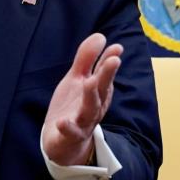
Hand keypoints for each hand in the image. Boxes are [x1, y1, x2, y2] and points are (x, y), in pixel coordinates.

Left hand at [41, 33, 122, 165]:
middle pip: (102, 90)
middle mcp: (95, 106)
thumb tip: (101, 36)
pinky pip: (70, 132)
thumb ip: (87, 59)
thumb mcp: (77, 79)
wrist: (62, 142)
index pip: (105, 74)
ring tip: (89, 82)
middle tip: (114, 60)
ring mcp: (83, 122)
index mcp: (98, 91)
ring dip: (91, 96)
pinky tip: (62, 122)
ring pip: (90, 109)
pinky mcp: (69, 136)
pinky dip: (68, 127)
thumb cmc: (73, 107)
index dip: (110, 61)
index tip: (117, 48)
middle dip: (107, 75)